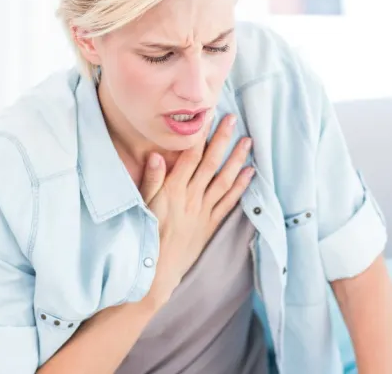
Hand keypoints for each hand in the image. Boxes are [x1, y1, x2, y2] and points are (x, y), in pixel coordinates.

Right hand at [139, 114, 254, 308]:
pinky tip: (250, 173)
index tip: (207, 118)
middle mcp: (191, 198)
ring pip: (223, 180)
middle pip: (210, 163)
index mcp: (172, 191)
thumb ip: (151, 180)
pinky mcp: (210, 224)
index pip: (189, 157)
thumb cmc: (145, 238)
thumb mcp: (141, 206)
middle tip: (234, 120)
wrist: (157, 272)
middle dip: (222, 140)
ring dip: (236, 160)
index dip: (199, 137)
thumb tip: (157, 155)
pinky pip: (228, 202)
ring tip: (248, 142)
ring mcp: (203, 211)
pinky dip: (240, 187)